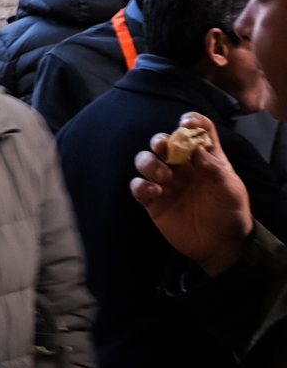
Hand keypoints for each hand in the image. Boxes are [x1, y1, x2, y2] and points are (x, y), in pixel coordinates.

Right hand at [132, 112, 252, 276]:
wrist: (219, 246)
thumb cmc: (230, 214)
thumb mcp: (230, 190)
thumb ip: (214, 169)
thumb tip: (195, 148)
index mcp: (205, 158)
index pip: (198, 130)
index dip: (191, 121)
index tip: (185, 123)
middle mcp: (183, 167)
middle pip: (164, 142)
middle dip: (160, 141)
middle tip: (165, 150)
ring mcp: (166, 183)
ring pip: (145, 160)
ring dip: (149, 162)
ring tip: (164, 177)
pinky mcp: (152, 200)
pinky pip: (137, 186)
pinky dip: (141, 185)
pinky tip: (155, 192)